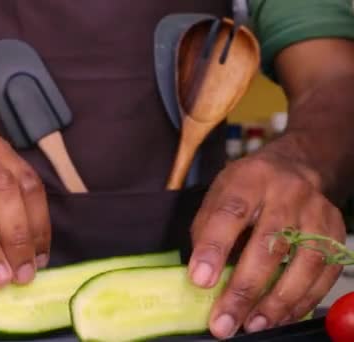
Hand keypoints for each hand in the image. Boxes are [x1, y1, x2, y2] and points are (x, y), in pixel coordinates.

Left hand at [188, 137, 345, 338]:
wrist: (294, 169)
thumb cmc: (247, 189)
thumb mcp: (218, 196)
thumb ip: (207, 231)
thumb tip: (201, 277)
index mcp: (249, 179)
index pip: (230, 213)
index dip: (214, 248)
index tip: (200, 280)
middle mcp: (287, 193)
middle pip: (269, 244)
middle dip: (244, 289)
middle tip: (224, 321)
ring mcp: (316, 213)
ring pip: (304, 262)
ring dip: (277, 301)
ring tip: (253, 325)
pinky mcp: (336, 233)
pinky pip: (324, 273)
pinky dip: (302, 300)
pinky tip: (280, 316)